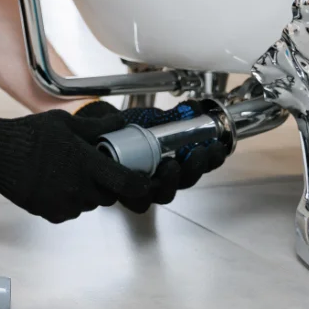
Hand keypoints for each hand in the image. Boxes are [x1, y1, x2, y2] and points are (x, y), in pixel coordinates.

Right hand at [0, 109, 151, 222]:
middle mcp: (79, 188)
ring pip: (89, 203)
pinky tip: (55, 181)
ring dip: (87, 190)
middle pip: (109, 194)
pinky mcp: (52, 213)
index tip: (140, 178)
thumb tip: (118, 122)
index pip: (128, 183)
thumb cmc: (29, 135)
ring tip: (68, 170)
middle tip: (93, 166)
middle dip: (107, 183)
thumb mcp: (66, 122)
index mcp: (87, 163)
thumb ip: (96, 126)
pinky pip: (71, 210)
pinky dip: (69, 198)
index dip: (139, 183)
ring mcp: (65, 204)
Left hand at [76, 100, 227, 212]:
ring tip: (172, 166)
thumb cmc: (120, 128)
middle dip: (194, 170)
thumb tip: (186, 109)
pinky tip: (146, 179)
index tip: (217, 147)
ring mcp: (142, 187)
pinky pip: (137, 199)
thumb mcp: (144, 120)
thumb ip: (164, 118)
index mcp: (170, 159)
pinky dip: (143, 191)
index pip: (196, 164)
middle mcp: (159, 177)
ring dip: (172, 182)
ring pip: (164, 194)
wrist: (91, 132)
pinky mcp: (122, 192)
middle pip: (184, 182)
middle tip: (196, 156)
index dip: (210, 159)